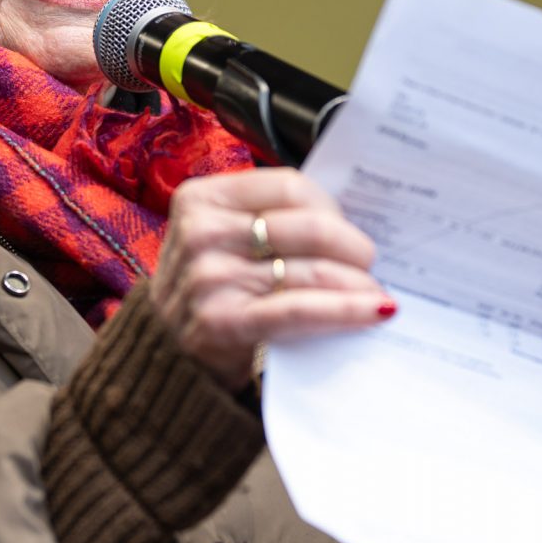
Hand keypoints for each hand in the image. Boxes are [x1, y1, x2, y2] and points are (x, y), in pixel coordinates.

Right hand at [150, 167, 393, 389]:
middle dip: (353, 246)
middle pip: (307, 227)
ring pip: (310, 271)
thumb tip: (349, 220)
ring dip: (357, 283)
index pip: (289, 185)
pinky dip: (345, 311)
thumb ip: (263, 220)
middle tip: (370, 262)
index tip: (347, 225)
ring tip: (376, 291)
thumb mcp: (217, 239)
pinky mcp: (223, 322)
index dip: (330, 206)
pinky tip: (376, 311)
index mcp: (201, 198)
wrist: (165, 357)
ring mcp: (209, 278)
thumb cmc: (206, 290)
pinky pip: (300, 311)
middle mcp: (201, 233)